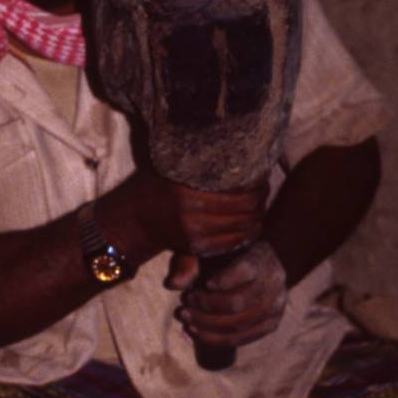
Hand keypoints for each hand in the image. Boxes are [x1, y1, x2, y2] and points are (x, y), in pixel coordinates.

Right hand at [104, 170, 268, 261]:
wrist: (135, 219)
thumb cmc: (158, 185)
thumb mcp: (174, 167)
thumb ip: (202, 163)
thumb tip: (239, 150)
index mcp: (186, 190)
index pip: (240, 192)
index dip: (258, 184)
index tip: (260, 175)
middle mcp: (191, 213)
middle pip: (246, 210)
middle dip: (260, 199)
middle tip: (262, 188)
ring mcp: (195, 234)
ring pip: (245, 228)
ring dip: (257, 216)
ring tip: (257, 204)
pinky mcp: (197, 247)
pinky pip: (234, 243)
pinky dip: (247, 233)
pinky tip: (248, 221)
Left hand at [173, 240, 287, 348]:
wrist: (251, 266)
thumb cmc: (222, 256)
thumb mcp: (204, 252)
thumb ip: (187, 263)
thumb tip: (172, 284)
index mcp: (259, 256)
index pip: (245, 270)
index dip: (223, 280)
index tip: (203, 284)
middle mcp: (274, 280)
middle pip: (239, 302)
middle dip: (206, 308)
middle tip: (184, 304)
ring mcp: (276, 304)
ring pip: (240, 325)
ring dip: (207, 326)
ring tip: (185, 319)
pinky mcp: (271, 323)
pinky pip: (244, 338)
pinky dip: (217, 339)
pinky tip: (195, 332)